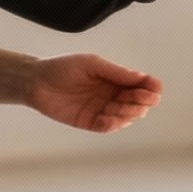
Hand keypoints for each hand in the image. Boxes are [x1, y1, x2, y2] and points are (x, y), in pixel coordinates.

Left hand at [24, 54, 163, 133]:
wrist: (36, 81)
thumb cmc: (63, 67)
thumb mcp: (92, 64)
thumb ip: (116, 72)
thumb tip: (141, 78)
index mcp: (115, 79)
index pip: (140, 85)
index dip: (150, 87)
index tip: (156, 88)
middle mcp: (111, 95)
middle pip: (136, 102)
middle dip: (141, 101)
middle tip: (142, 99)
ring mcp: (102, 110)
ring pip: (125, 116)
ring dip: (127, 113)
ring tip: (121, 107)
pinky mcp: (90, 122)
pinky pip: (107, 127)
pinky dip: (113, 124)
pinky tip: (111, 118)